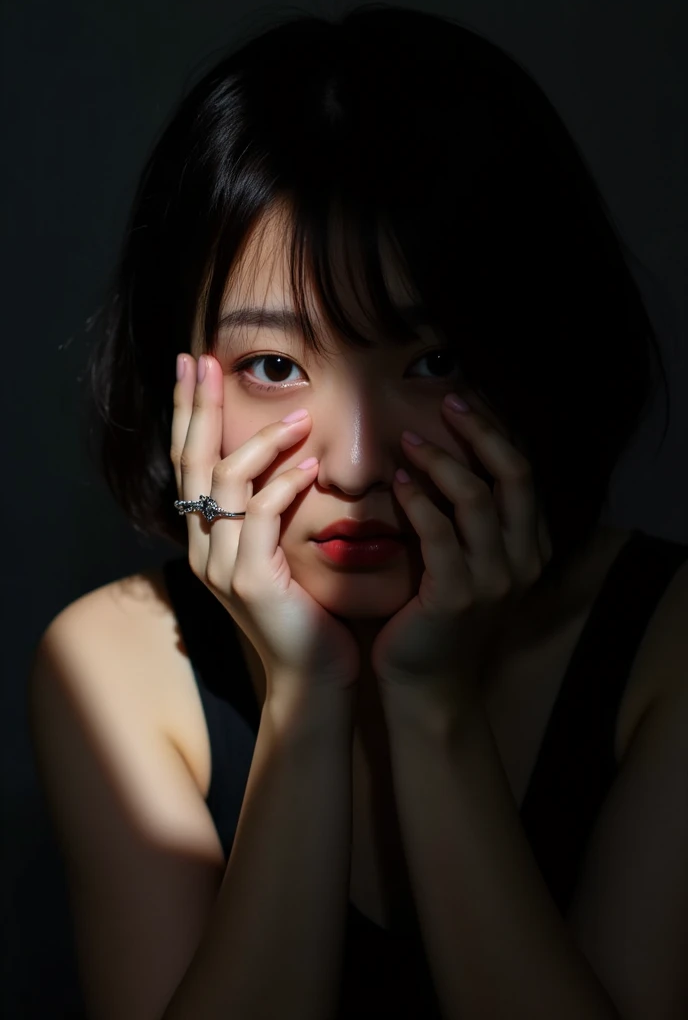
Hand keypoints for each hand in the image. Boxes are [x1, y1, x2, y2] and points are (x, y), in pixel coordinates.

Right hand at [171, 354, 360, 701]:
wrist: (314, 675)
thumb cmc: (306, 610)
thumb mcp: (281, 552)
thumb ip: (271, 509)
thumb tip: (287, 457)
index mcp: (207, 538)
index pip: (189, 463)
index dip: (188, 413)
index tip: (194, 364)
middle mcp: (203, 548)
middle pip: (191, 462)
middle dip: (197, 406)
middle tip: (203, 359)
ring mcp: (221, 566)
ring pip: (225, 481)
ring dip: (262, 441)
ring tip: (298, 417)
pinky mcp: (249, 582)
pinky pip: (260, 515)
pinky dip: (284, 484)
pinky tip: (309, 466)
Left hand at [371, 393, 552, 715]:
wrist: (428, 681)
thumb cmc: (438, 616)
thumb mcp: (469, 562)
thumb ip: (471, 519)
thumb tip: (449, 455)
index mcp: (532, 548)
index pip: (523, 474)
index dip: (496, 434)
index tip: (464, 404)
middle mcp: (523, 560)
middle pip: (513, 475)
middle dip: (480, 431)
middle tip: (447, 402)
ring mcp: (494, 579)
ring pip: (475, 498)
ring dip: (441, 462)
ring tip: (410, 442)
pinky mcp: (457, 595)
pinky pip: (438, 533)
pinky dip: (418, 501)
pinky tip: (398, 483)